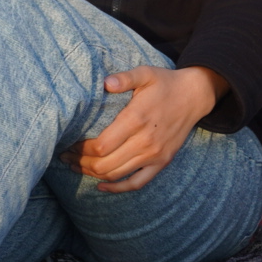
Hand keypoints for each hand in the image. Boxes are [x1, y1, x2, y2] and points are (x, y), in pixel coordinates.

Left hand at [61, 66, 224, 193]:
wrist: (195, 95)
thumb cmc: (165, 83)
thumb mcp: (145, 73)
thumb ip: (125, 77)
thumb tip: (105, 83)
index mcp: (136, 119)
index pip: (101, 146)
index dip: (81, 149)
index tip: (70, 143)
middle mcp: (145, 142)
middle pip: (104, 164)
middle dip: (80, 163)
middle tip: (66, 157)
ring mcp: (154, 155)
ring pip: (116, 174)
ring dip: (92, 174)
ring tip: (76, 167)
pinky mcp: (161, 162)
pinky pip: (137, 183)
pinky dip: (117, 188)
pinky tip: (102, 185)